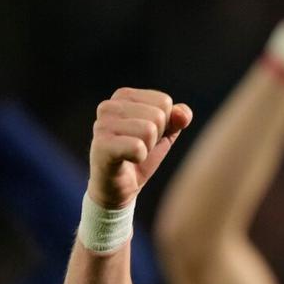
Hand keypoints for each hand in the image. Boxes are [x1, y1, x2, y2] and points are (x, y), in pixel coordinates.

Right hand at [89, 88, 191, 208]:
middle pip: (158, 115)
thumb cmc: (140, 155)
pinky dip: (140, 158)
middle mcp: (108, 106)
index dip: (164, 123)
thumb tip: (182, 113)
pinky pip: (138, 147)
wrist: (119, 187)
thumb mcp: (165, 133)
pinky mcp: (101, 146)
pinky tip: (127, 161)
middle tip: (140, 147)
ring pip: (149, 130)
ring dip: (147, 148)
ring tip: (132, 154)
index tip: (146, 135)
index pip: (164, 101)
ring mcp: (101, 125)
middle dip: (156, 137)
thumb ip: (178, 118)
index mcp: (123, 96)